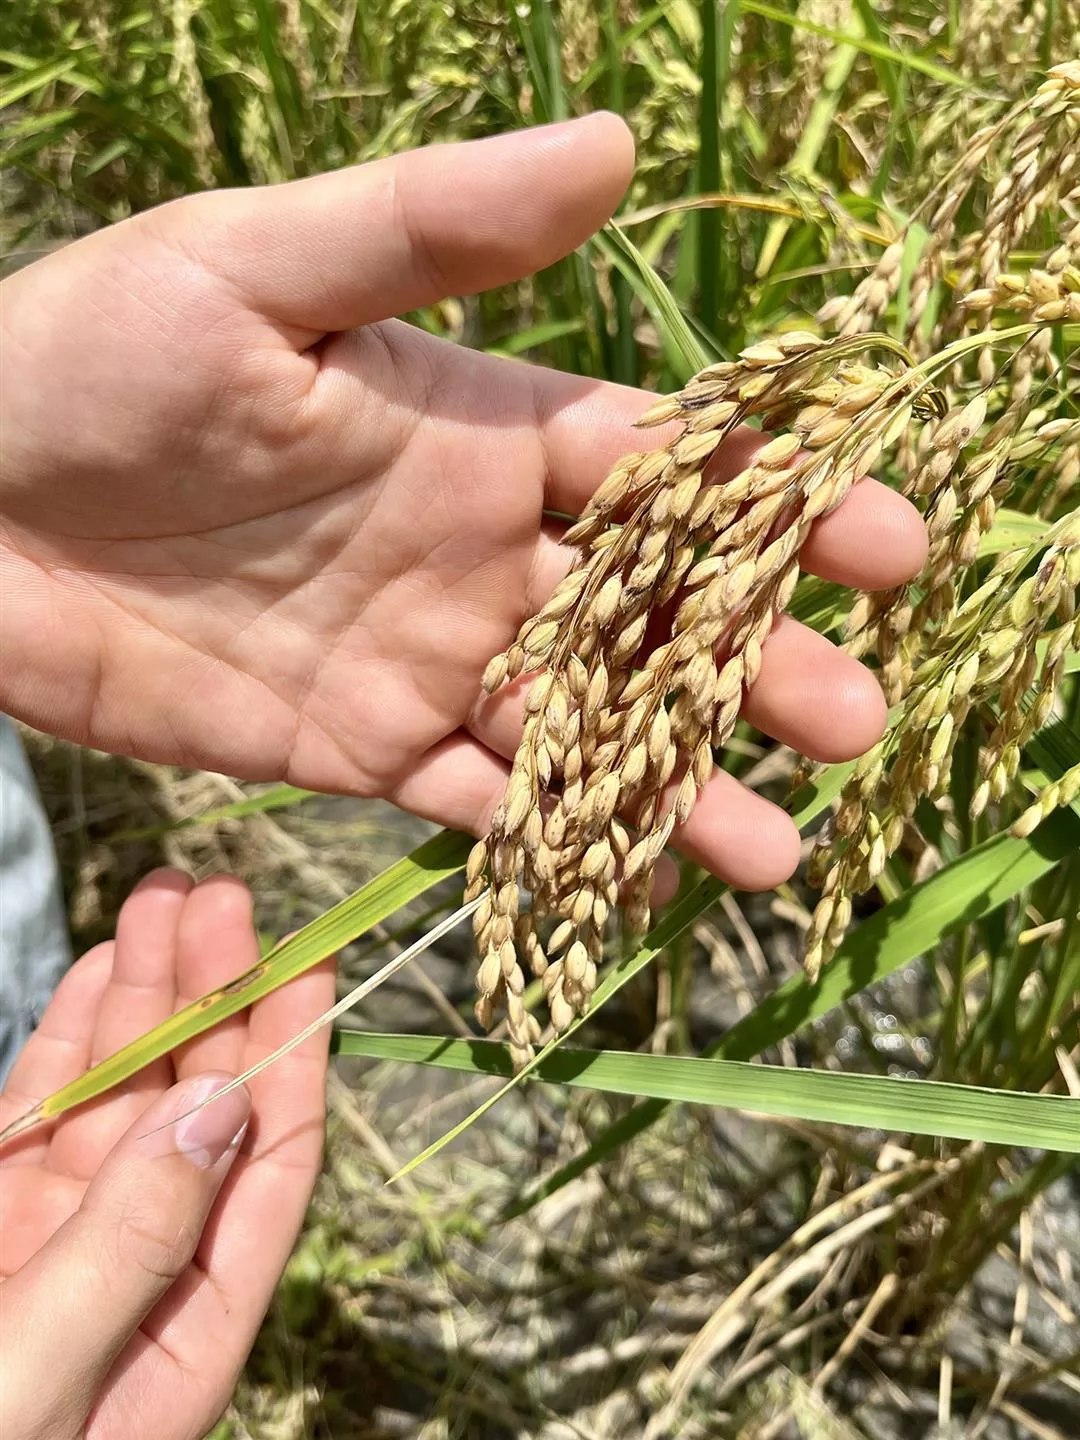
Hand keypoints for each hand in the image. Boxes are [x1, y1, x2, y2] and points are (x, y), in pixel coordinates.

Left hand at [0, 114, 926, 890]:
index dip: (777, 506)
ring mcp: (425, 654)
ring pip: (581, 726)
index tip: (886, 549)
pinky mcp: (358, 747)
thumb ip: (434, 225)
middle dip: (754, 666)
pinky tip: (637, 878)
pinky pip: (477, 801)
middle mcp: (477, 545)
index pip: (663, 466)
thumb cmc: (91, 355)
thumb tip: (615, 146)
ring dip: (679, 781)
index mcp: (480, 425)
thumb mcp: (259, 264)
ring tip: (773, 848)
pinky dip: (555, 838)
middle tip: (852, 724)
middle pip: (649, 614)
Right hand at [0, 871, 334, 1439]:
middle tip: (223, 894)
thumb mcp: (42, 1380)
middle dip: (216, 996)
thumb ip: (133, 1241)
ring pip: (120, 1094)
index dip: (294, 1054)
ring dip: (145, 995)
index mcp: (186, 1328)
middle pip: (198, 1107)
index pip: (269, 1164)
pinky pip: (39, 1113)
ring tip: (166, 900)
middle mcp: (136, 1272)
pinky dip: (68, 1040)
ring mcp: (57, 1240)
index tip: (312, 958)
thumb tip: (221, 1100)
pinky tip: (101, 970)